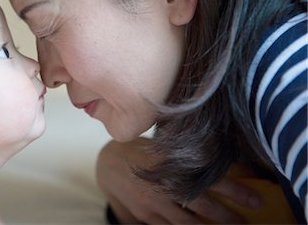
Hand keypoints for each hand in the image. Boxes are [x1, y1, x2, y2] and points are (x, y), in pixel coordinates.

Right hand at [96, 138, 260, 223]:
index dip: (235, 189)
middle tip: (246, 223)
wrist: (107, 164)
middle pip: (201, 206)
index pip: (208, 177)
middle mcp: (161, 186)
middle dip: (227, 217)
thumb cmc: (138, 151)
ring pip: (186, 224)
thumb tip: (215, 156)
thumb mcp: (162, 146)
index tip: (256, 199)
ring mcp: (152, 204)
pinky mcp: (144, 217)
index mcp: (168, 164)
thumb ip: (183, 156)